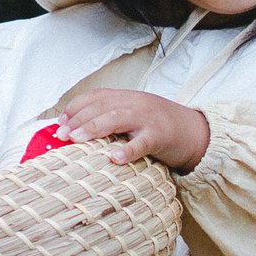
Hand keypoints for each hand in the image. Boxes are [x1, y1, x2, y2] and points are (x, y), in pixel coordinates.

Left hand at [54, 88, 210, 172]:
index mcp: (126, 97)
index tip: (59, 123)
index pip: (96, 97)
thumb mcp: (133, 116)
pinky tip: (115, 158)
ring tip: (77, 139)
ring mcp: (148, 118)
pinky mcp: (161, 136)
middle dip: (79, 119)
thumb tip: (77, 133)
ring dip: (95, 128)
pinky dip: (128, 150)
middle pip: (102, 106)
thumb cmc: (159, 127)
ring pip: (118, 118)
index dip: (75, 108)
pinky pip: (143, 143)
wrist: (195, 132)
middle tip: (62, 135)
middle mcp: (135, 103)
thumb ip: (111, 119)